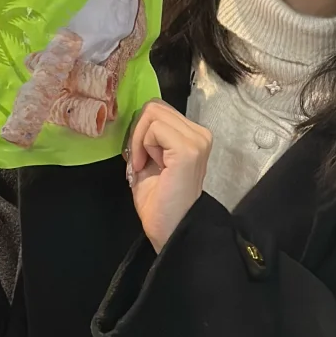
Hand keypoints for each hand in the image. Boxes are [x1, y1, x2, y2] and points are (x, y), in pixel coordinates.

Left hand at [127, 100, 211, 252]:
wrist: (171, 229)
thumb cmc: (160, 202)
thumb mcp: (150, 160)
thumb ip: (148, 137)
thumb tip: (135, 120)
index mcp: (193, 136)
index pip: (159, 110)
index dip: (141, 131)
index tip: (140, 158)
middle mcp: (200, 134)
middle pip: (155, 107)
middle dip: (139, 133)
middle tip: (140, 162)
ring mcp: (197, 140)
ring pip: (153, 114)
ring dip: (140, 140)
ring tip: (146, 165)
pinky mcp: (188, 149)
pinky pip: (154, 129)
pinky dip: (143, 146)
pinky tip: (148, 167)